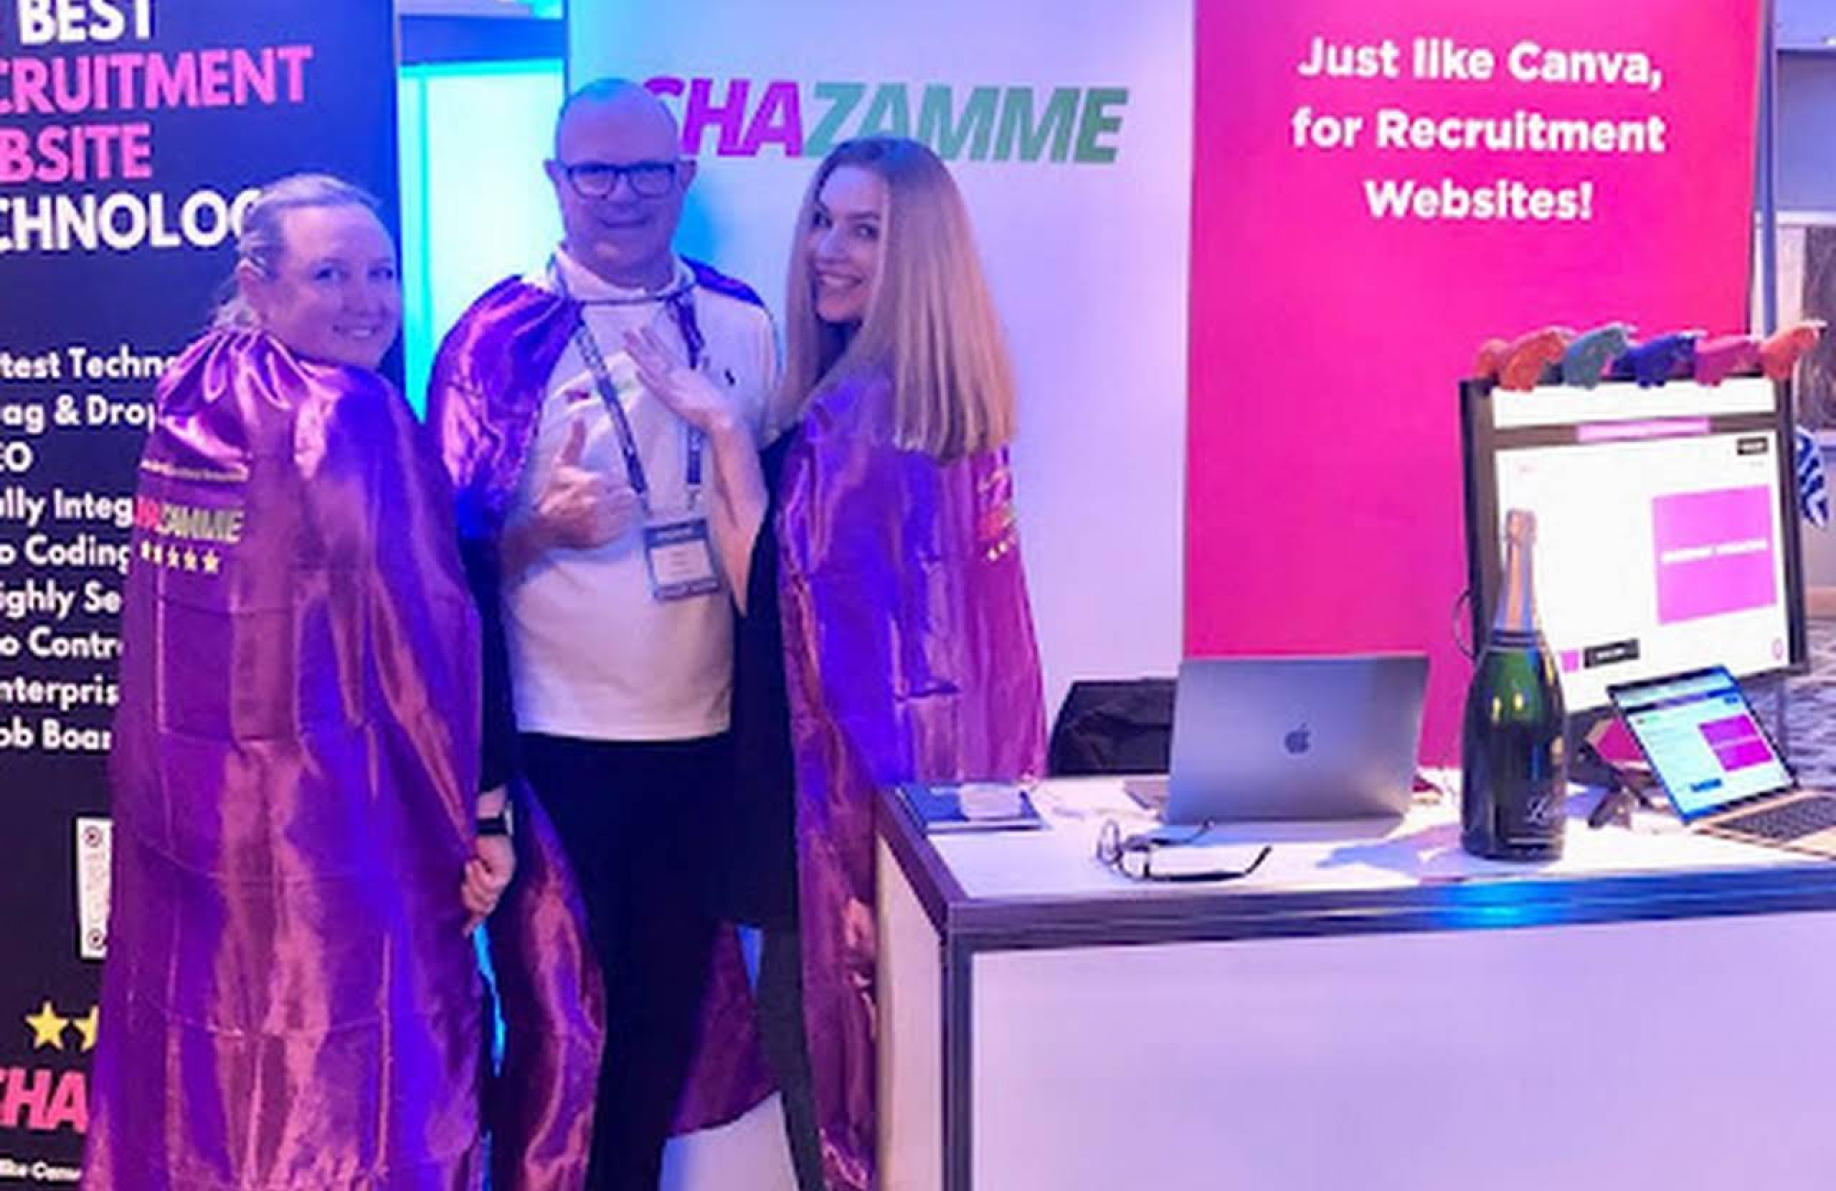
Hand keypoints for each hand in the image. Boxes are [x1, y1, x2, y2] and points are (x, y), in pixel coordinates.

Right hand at [462, 832, 514, 934]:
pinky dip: (478, 875)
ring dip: (473, 883)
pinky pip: (489, 885)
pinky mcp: (506, 872)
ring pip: (485, 898)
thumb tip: (455, 911)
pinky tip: (476, 862)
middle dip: (470, 898)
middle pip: (483, 908)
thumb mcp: (465, 871)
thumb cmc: (471, 844)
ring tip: (470, 866)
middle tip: (464, 883)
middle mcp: (501, 885)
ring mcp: (505, 879)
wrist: (483, 823)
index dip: (473, 922)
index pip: (483, 911)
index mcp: (491, 885)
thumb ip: (465, 888)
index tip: (462, 933)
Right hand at [532, 417, 642, 550]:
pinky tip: (605, 523)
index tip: (605, 490)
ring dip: (621, 513)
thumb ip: (575, 441)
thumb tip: (578, 418)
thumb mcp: (563, 465)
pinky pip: (621, 530)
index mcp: (594, 482)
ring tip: (606, 512)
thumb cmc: (553, 495)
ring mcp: (600, 521)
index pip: (622, 483)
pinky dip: (618, 528)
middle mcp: (598, 502)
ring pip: (628, 514)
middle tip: (607, 502)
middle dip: (620, 500)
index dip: (614, 487)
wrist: (541, 526)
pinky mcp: (600, 538)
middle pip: (628, 499)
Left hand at [625, 326, 746, 439]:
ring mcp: (673, 386)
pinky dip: (647, 380)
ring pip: (653, 367)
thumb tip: (703, 361)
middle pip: (655, 356)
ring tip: (627, 345)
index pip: (665, 351)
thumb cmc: (716, 402)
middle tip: (628, 333)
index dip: (653, 339)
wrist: (720, 414)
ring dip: (639, 356)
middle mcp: (677, 374)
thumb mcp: (707, 381)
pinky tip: (637, 373)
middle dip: (641, 343)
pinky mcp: (672, 399)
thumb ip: (701, 370)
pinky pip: (657, 388)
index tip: (644, 329)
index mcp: (685, 370)